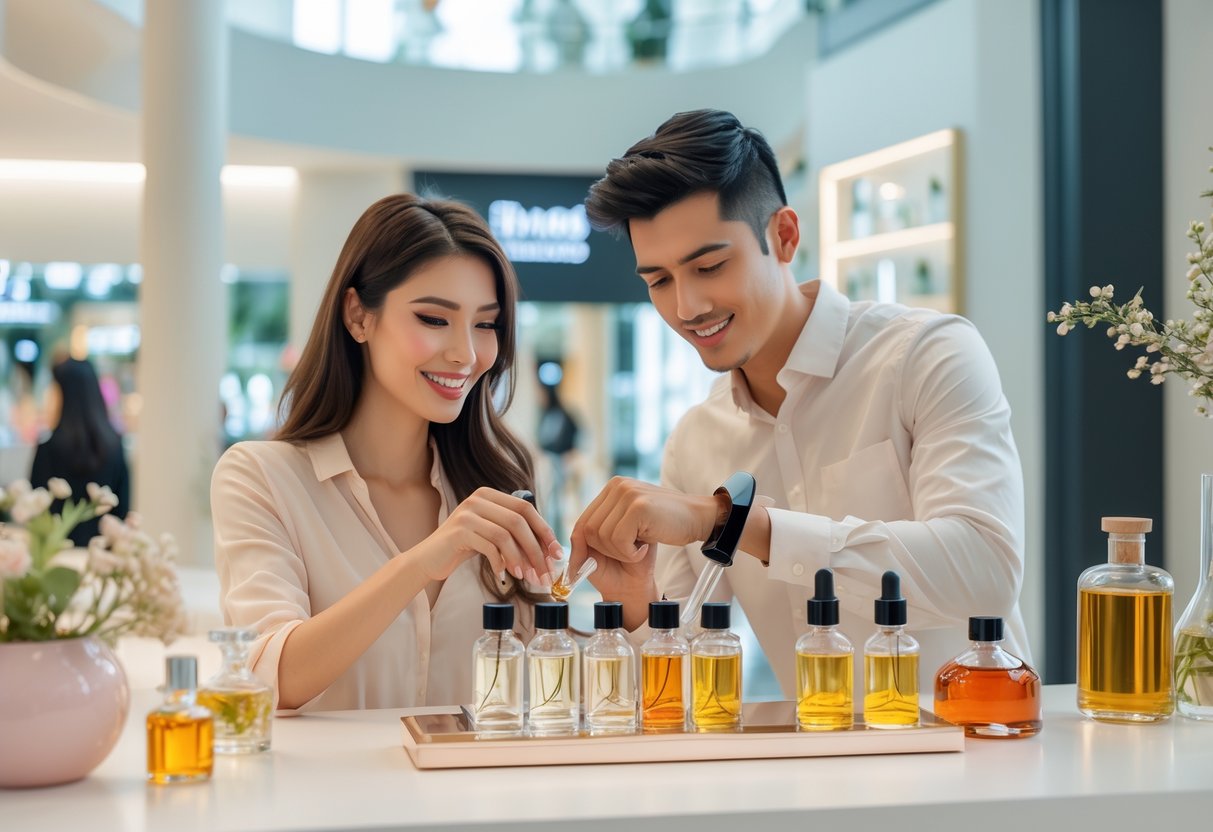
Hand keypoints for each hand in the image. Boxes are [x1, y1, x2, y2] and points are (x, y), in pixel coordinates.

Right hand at [415, 488, 561, 583]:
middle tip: (544, 572)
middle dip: (536, 549)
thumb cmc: (464, 548)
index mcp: (490, 495)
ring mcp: (467, 512)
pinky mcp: (459, 530)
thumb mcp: (491, 535)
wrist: (429, 559)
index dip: (544, 530)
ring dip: (521, 559)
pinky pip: (490, 546)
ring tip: (526, 577)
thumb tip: (550, 549)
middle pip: (519, 521)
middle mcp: (479, 498)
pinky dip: (501, 562)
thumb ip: (514, 533)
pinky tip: (504, 575)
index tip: (556, 553)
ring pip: (506, 534)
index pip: (526, 508)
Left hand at [569, 477, 721, 601]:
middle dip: (605, 551)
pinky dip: (630, 553)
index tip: (582, 568)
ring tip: (640, 547)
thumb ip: (605, 530)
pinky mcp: (637, 506)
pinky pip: (618, 541)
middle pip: (588, 530)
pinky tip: (645, 547)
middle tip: (630, 552)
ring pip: (601, 537)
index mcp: (612, 488)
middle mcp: (616, 486)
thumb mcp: (630, 526)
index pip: (583, 521)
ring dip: (621, 553)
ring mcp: (626, 493)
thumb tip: (573, 552)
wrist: (698, 520)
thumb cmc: (665, 527)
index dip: (580, 547)